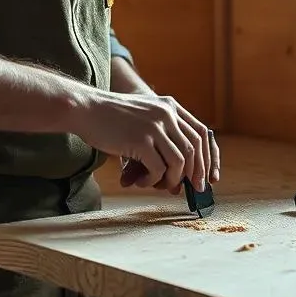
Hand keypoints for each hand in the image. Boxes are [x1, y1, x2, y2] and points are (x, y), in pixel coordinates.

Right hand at [69, 92, 219, 192]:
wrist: (86, 109)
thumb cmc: (112, 119)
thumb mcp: (144, 117)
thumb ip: (163, 138)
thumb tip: (179, 178)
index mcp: (170, 106)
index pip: (202, 133)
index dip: (209, 157)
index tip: (209, 177)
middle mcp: (167, 113)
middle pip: (195, 149)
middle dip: (195, 174)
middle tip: (192, 190)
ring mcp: (155, 126)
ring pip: (180, 162)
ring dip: (172, 179)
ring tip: (158, 184)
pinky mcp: (142, 140)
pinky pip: (159, 169)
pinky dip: (153, 180)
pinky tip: (141, 181)